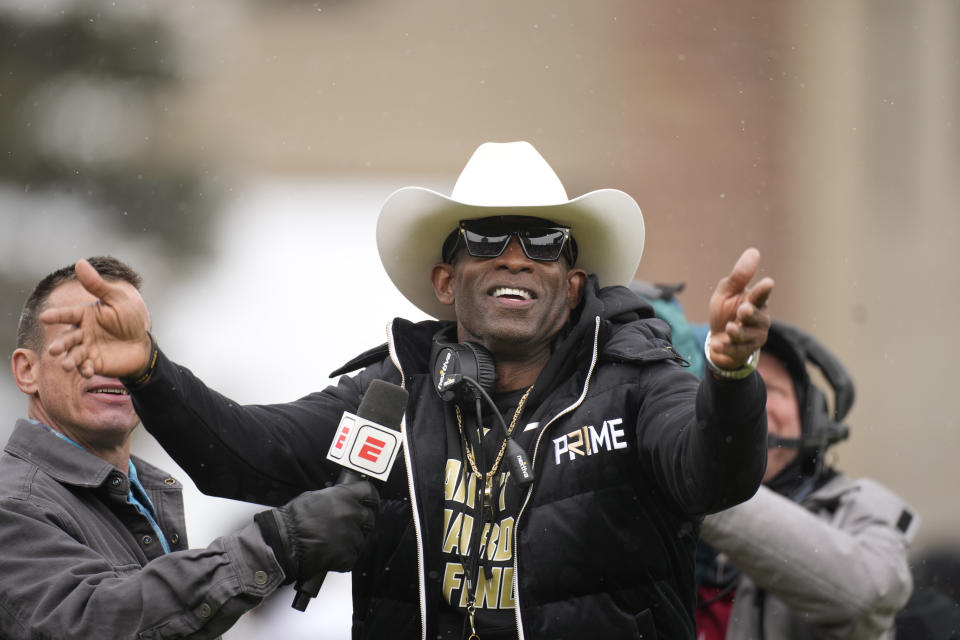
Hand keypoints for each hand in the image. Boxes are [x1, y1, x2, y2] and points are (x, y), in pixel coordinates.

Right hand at [39, 259, 151, 378]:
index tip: (44, 317)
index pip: (68, 314)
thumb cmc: (129, 320)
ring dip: (69, 360)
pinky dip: (85, 370)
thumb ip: (98, 286)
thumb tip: (79, 262)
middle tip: (53, 350)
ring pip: (73, 354)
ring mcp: (86, 349)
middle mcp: (81, 332)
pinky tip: (88, 371)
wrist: (141, 345)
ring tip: (67, 365)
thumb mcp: (117, 301)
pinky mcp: (94, 363)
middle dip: (60, 344)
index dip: (57, 316)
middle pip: (67, 338)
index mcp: (85, 315)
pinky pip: (86, 367)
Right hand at [258, 481, 379, 580]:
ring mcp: (350, 536)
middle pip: (369, 518)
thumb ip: (334, 498)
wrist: (282, 544)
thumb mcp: (313, 498)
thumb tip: (342, 499)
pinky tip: (329, 554)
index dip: (370, 499)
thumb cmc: (291, 521)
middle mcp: (350, 514)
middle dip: (360, 523)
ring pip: (360, 540)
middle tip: (346, 527)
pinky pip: (352, 557)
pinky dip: (343, 558)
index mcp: (343, 496)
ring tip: (331, 542)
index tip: (370, 504)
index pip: (370, 493)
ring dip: (349, 542)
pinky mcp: (347, 556)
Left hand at [707, 248, 773, 369]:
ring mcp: (754, 336)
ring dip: (738, 332)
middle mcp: (759, 319)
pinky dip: (726, 348)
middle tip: (743, 310)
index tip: (767, 283)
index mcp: (755, 301)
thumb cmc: (725, 311)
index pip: (761, 294)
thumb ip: (738, 276)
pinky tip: (717, 345)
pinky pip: (737, 351)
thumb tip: (754, 251)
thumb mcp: (726, 292)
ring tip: (728, 328)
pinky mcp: (745, 351)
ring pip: (749, 336)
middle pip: (758, 317)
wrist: (717, 339)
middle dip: (751, 314)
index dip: (763, 290)